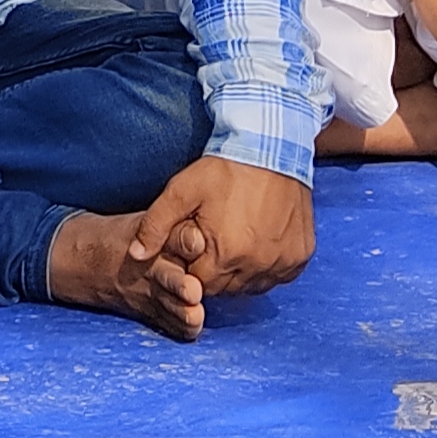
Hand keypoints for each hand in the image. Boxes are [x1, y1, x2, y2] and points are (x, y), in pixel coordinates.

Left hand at [126, 155, 311, 300]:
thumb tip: (136, 255)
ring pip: (254, 285)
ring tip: (236, 239)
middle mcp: (258, 266)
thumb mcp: (181, 191)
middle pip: (227, 288)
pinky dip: (268, 266)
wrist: (272, 148)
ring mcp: (283, 262)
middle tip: (216, 239)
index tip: (196, 243)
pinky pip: (280, 275)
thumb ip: (154, 226)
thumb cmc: (223, 169)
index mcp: (225, 255)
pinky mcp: (301, 256)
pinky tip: (259, 242)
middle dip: (216, 270)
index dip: (193, 265)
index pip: (199, 284)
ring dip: (242, 271)